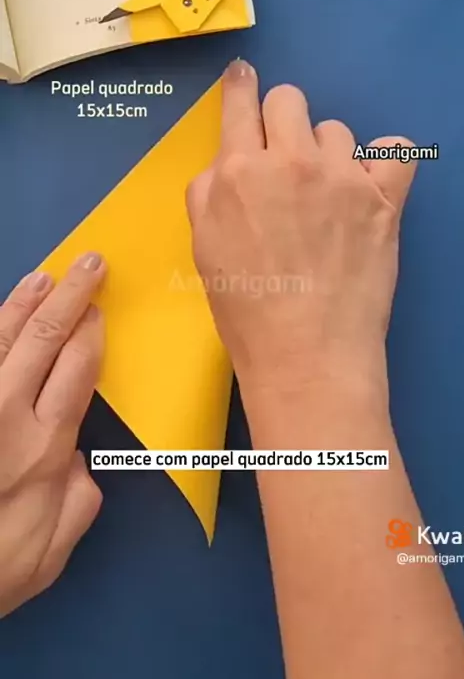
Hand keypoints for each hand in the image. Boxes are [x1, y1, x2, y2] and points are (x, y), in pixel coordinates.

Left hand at [0, 253, 105, 617]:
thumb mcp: (51, 554)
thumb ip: (78, 502)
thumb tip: (79, 462)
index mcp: (44, 448)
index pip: (77, 370)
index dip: (89, 333)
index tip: (99, 309)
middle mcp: (7, 416)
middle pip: (44, 341)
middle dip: (71, 297)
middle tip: (89, 264)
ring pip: (1, 341)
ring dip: (24, 303)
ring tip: (43, 276)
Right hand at [187, 61, 415, 407]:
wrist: (305, 353)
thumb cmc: (245, 308)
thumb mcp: (203, 246)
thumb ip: (208, 191)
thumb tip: (228, 165)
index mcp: (238, 172)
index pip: (240, 105)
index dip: (240, 86)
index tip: (244, 76)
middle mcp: (290, 162)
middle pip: (290, 100)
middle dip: (283, 122)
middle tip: (285, 162)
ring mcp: (342, 177)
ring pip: (336, 130)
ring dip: (327, 153)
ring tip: (326, 198)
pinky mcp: (384, 199)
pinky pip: (396, 153)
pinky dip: (385, 162)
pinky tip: (374, 183)